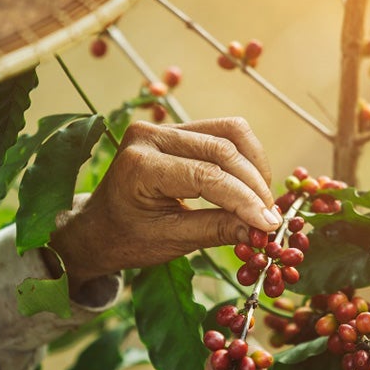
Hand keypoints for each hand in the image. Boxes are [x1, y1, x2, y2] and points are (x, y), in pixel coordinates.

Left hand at [49, 118, 278, 290]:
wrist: (98, 228)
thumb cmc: (126, 239)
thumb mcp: (170, 241)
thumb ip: (216, 230)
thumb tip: (263, 230)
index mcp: (139, 165)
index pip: (206, 175)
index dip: (244, 200)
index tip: (269, 226)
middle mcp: (150, 135)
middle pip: (222, 148)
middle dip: (254, 184)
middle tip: (270, 219)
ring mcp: (163, 127)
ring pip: (229, 133)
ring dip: (254, 167)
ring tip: (263, 203)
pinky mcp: (176, 129)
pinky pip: (222, 133)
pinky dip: (244, 158)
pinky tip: (251, 186)